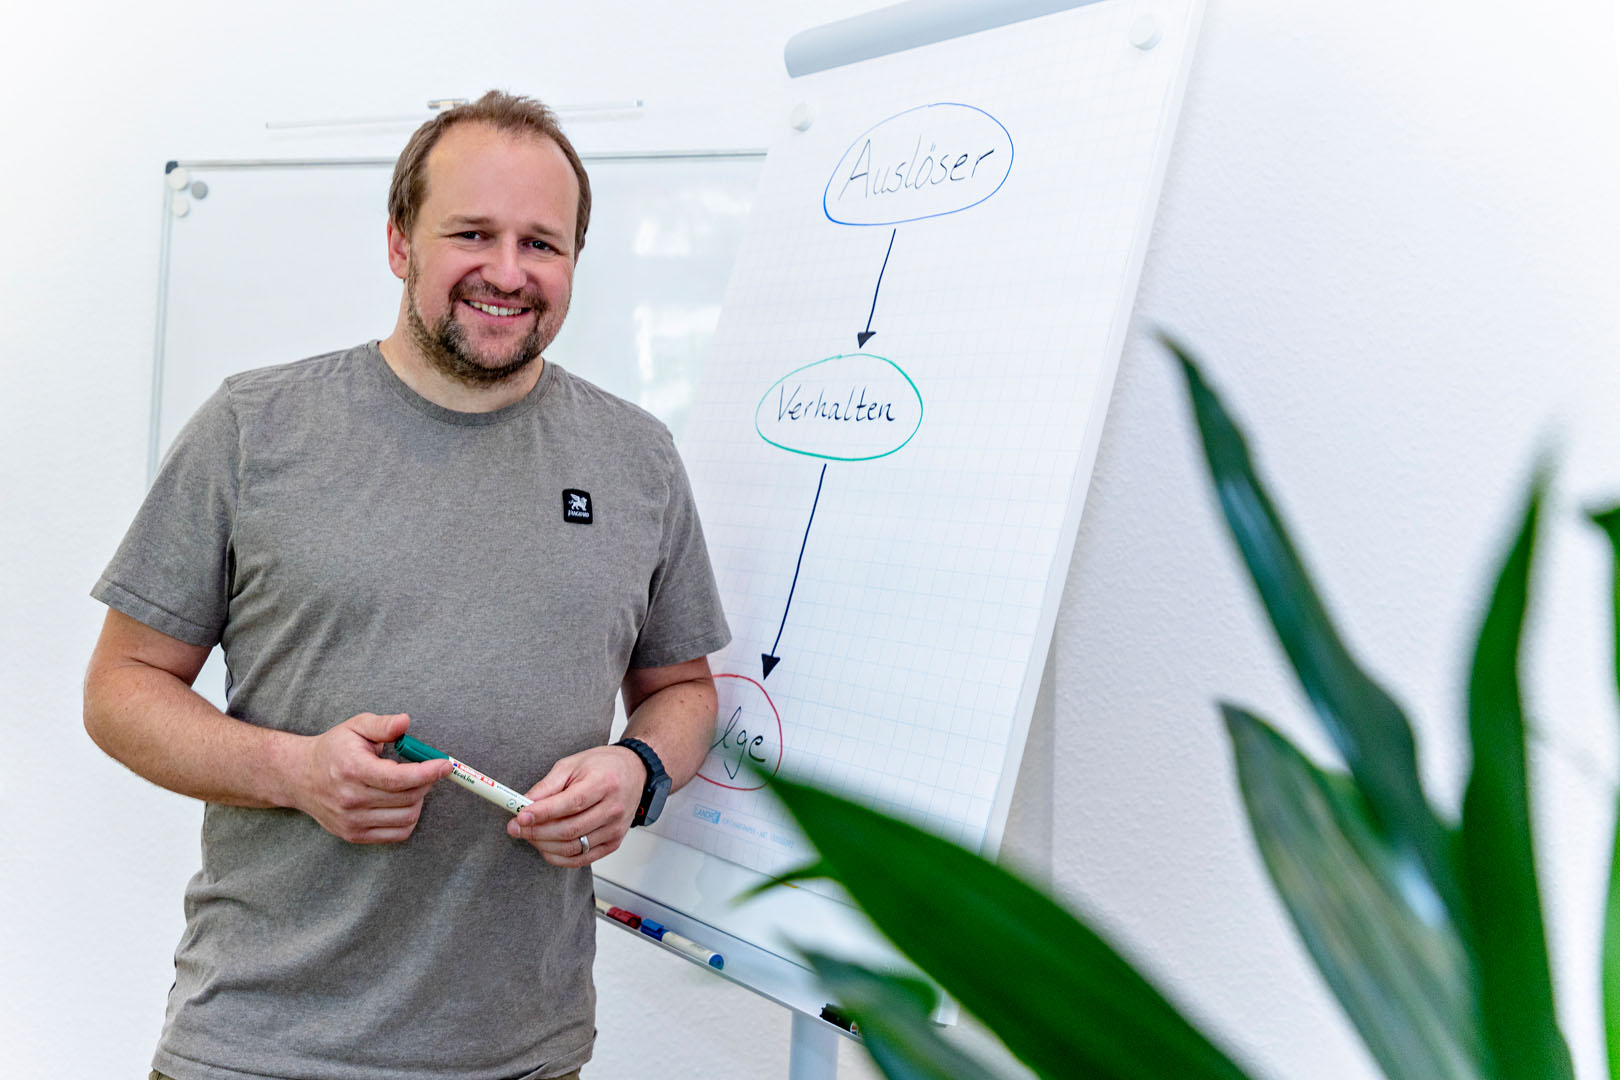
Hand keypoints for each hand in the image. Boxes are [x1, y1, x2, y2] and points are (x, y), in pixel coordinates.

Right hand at [290, 712, 450, 843]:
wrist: (300, 778)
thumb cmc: (333, 750)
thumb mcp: (356, 727)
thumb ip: (383, 725)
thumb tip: (406, 721)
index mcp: (353, 770)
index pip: (398, 778)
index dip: (427, 772)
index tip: (445, 764)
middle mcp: (351, 799)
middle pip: (407, 797)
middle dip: (426, 782)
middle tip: (428, 769)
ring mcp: (352, 821)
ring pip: (406, 817)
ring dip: (419, 800)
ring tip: (412, 784)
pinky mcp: (354, 835)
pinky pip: (397, 834)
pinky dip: (409, 818)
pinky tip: (403, 802)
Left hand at [507, 745, 644, 866]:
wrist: (633, 772)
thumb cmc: (603, 766)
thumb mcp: (572, 765)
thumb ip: (548, 785)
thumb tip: (525, 804)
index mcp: (604, 783)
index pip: (571, 804)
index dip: (543, 813)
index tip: (520, 816)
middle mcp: (613, 808)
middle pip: (570, 829)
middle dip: (537, 832)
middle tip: (516, 827)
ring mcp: (615, 829)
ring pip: (574, 847)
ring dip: (544, 845)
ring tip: (529, 835)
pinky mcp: (613, 843)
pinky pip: (582, 859)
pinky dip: (559, 858)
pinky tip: (546, 847)